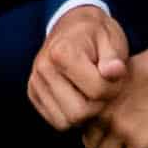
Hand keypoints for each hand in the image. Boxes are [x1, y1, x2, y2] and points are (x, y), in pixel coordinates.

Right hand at [25, 0, 130, 132]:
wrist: (73, 25)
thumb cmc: (96, 34)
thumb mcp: (111, 38)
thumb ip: (114, 57)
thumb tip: (114, 72)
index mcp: (62, 52)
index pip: (97, 91)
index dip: (113, 88)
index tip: (114, 76)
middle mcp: (43, 68)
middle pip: (78, 113)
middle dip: (98, 106)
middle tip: (105, 88)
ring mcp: (35, 82)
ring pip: (65, 122)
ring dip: (84, 114)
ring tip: (92, 93)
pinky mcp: (33, 94)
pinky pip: (56, 121)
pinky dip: (71, 115)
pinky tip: (79, 97)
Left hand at [85, 44, 147, 147]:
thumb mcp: (120, 71)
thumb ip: (108, 91)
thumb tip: (105, 103)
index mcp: (97, 98)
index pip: (83, 123)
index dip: (97, 124)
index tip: (112, 123)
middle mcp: (104, 116)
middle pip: (91, 144)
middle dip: (106, 141)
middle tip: (124, 137)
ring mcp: (122, 131)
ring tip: (137, 147)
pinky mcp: (142, 143)